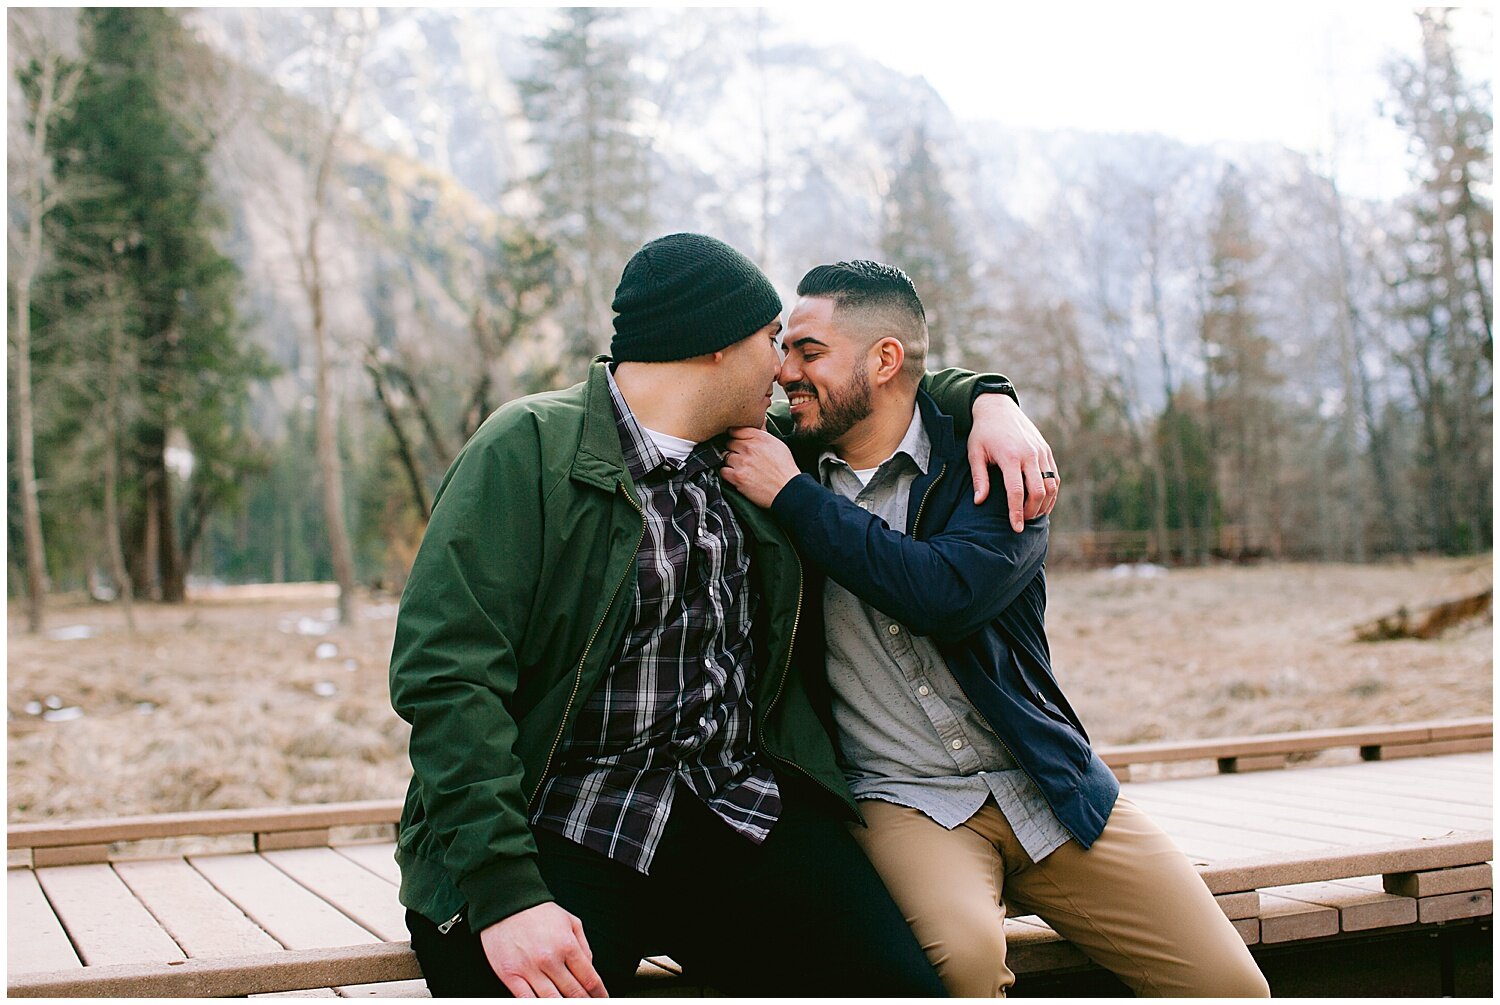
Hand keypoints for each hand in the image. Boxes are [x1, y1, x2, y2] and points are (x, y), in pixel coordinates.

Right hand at [479, 902, 608, 997]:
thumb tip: (591, 969)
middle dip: (585, 1003)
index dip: (599, 994)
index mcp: (567, 945)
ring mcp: (529, 969)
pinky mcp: (510, 975)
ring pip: (552, 1001)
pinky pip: (527, 1000)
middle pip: (574, 993)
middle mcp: (550, 959)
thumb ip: (584, 947)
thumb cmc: (538, 912)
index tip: (602, 1000)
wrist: (506, 902)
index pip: (589, 979)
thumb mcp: (570, 921)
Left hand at [721, 427, 800, 507]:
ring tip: (741, 468)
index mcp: (760, 438)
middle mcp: (750, 447)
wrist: (788, 490)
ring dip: (730, 462)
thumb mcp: (778, 445)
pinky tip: (737, 476)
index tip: (736, 441)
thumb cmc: (785, 469)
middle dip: (733, 449)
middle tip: (741, 457)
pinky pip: (723, 470)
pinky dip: (728, 473)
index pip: (736, 429)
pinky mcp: (737, 477)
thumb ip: (764, 433)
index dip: (735, 436)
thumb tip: (761, 420)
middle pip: (729, 442)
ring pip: (725, 456)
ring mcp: (742, 462)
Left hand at [969, 394, 1059, 531]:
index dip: (1017, 513)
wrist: (998, 407)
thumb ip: (979, 478)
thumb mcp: (975, 453)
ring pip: (1051, 485)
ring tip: (1033, 515)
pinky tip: (1042, 502)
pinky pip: (1054, 476)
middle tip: (1023, 522)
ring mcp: (1041, 452)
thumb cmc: (983, 432)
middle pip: (1039, 491)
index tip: (1016, 528)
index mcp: (1010, 456)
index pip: (1016, 492)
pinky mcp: (1047, 450)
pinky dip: (1051, 492)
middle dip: (1032, 511)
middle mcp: (1029, 454)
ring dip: (1045, 504)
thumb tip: (979, 502)